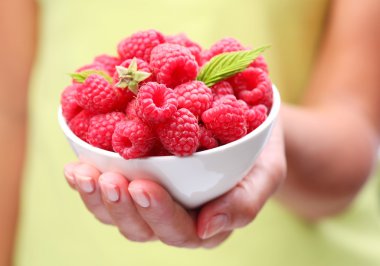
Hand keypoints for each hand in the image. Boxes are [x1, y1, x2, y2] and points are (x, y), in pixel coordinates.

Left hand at [63, 119, 285, 247]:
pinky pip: (109, 189)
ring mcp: (154, 200)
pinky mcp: (138, 179)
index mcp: (206, 223)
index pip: (179, 231)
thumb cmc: (259, 152)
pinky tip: (77, 166)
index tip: (144, 187)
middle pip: (141, 228)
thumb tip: (207, 227)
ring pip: (118, 213)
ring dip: (97, 197)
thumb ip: (245, 202)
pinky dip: (90, 181)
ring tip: (83, 173)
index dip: (158, 214)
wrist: (245, 127)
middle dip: (121, 207)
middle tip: (110, 180)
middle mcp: (175, 217)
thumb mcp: (266, 173)